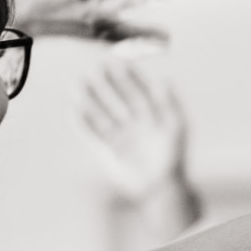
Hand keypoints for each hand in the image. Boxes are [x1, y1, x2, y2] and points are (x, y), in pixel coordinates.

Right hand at [79, 60, 192, 201]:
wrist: (162, 187)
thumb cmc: (174, 156)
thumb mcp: (176, 127)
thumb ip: (170, 103)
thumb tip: (164, 79)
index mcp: (151, 116)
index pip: (137, 91)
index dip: (128, 78)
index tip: (117, 63)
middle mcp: (133, 124)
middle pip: (116, 99)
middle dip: (105, 85)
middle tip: (93, 69)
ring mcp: (119, 137)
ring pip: (101, 114)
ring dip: (89, 99)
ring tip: (77, 84)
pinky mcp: (107, 151)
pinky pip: (92, 135)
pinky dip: (83, 123)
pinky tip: (74, 109)